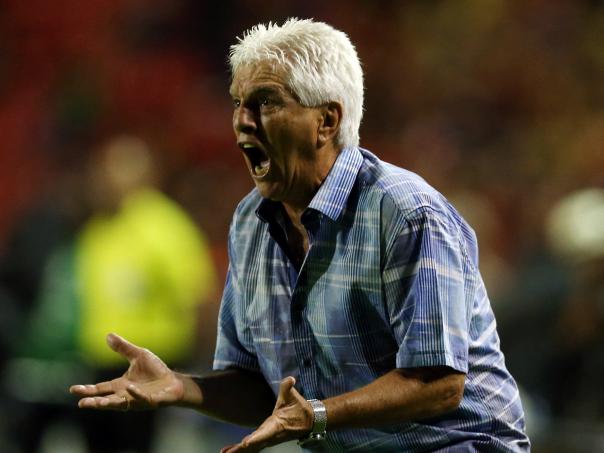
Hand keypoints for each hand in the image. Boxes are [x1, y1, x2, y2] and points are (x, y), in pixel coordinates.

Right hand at [69, 333, 184, 410]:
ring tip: (96, 403)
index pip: (101, 388)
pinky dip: (134, 394)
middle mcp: (126, 395)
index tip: (73, 390)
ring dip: (109, 403)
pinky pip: (141, 398)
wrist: (173, 381)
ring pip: (120, 404)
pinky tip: (129, 388)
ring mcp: (137, 399)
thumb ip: (123, 348)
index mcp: (120, 385)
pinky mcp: (150, 401)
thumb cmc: (155, 371)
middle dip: (94, 402)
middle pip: (106, 400)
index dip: (87, 390)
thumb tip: (107, 335)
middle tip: (81, 404)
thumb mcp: (138, 356)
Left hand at [221, 377, 312, 452]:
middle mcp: (271, 435)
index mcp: (276, 425)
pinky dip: (241, 450)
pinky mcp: (265, 439)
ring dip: (239, 451)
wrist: (308, 421)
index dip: (255, 438)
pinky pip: (252, 447)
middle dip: (240, 449)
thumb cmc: (299, 408)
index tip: (245, 442)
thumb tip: (290, 379)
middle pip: (254, 444)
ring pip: (252, 447)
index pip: (265, 433)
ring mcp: (268, 439)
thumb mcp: (294, 396)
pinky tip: (230, 451)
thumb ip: (288, 387)